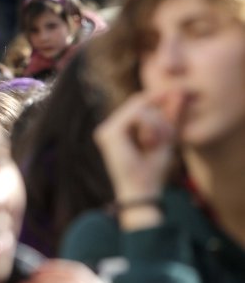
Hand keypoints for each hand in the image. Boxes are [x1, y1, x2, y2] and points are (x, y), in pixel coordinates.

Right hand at [94, 91, 182, 208]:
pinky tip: (149, 143)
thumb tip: (177, 91)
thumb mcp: (166, 137)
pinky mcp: (109, 133)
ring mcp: (106, 130)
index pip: (138, 103)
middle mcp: (108, 127)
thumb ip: (170, 116)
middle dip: (158, 115)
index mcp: (117, 129)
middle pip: (138, 102)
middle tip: (165, 138)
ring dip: (156, 123)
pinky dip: (150, 126)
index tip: (175, 97)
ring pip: (138, 107)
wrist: (142, 191)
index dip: (156, 99)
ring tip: (155, 144)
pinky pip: (136, 115)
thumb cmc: (153, 170)